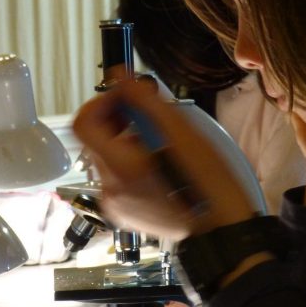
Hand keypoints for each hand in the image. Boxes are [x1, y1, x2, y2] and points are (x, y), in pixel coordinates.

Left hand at [73, 80, 255, 240]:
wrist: (221, 232)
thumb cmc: (209, 183)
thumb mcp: (184, 134)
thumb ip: (146, 101)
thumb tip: (119, 75)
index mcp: (122, 168)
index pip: (84, 123)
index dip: (101, 102)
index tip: (127, 96)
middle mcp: (109, 188)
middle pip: (93, 139)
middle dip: (115, 118)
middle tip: (147, 112)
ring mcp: (114, 204)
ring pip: (105, 157)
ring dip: (123, 139)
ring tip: (158, 139)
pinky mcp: (122, 213)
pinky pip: (114, 177)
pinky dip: (128, 161)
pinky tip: (156, 162)